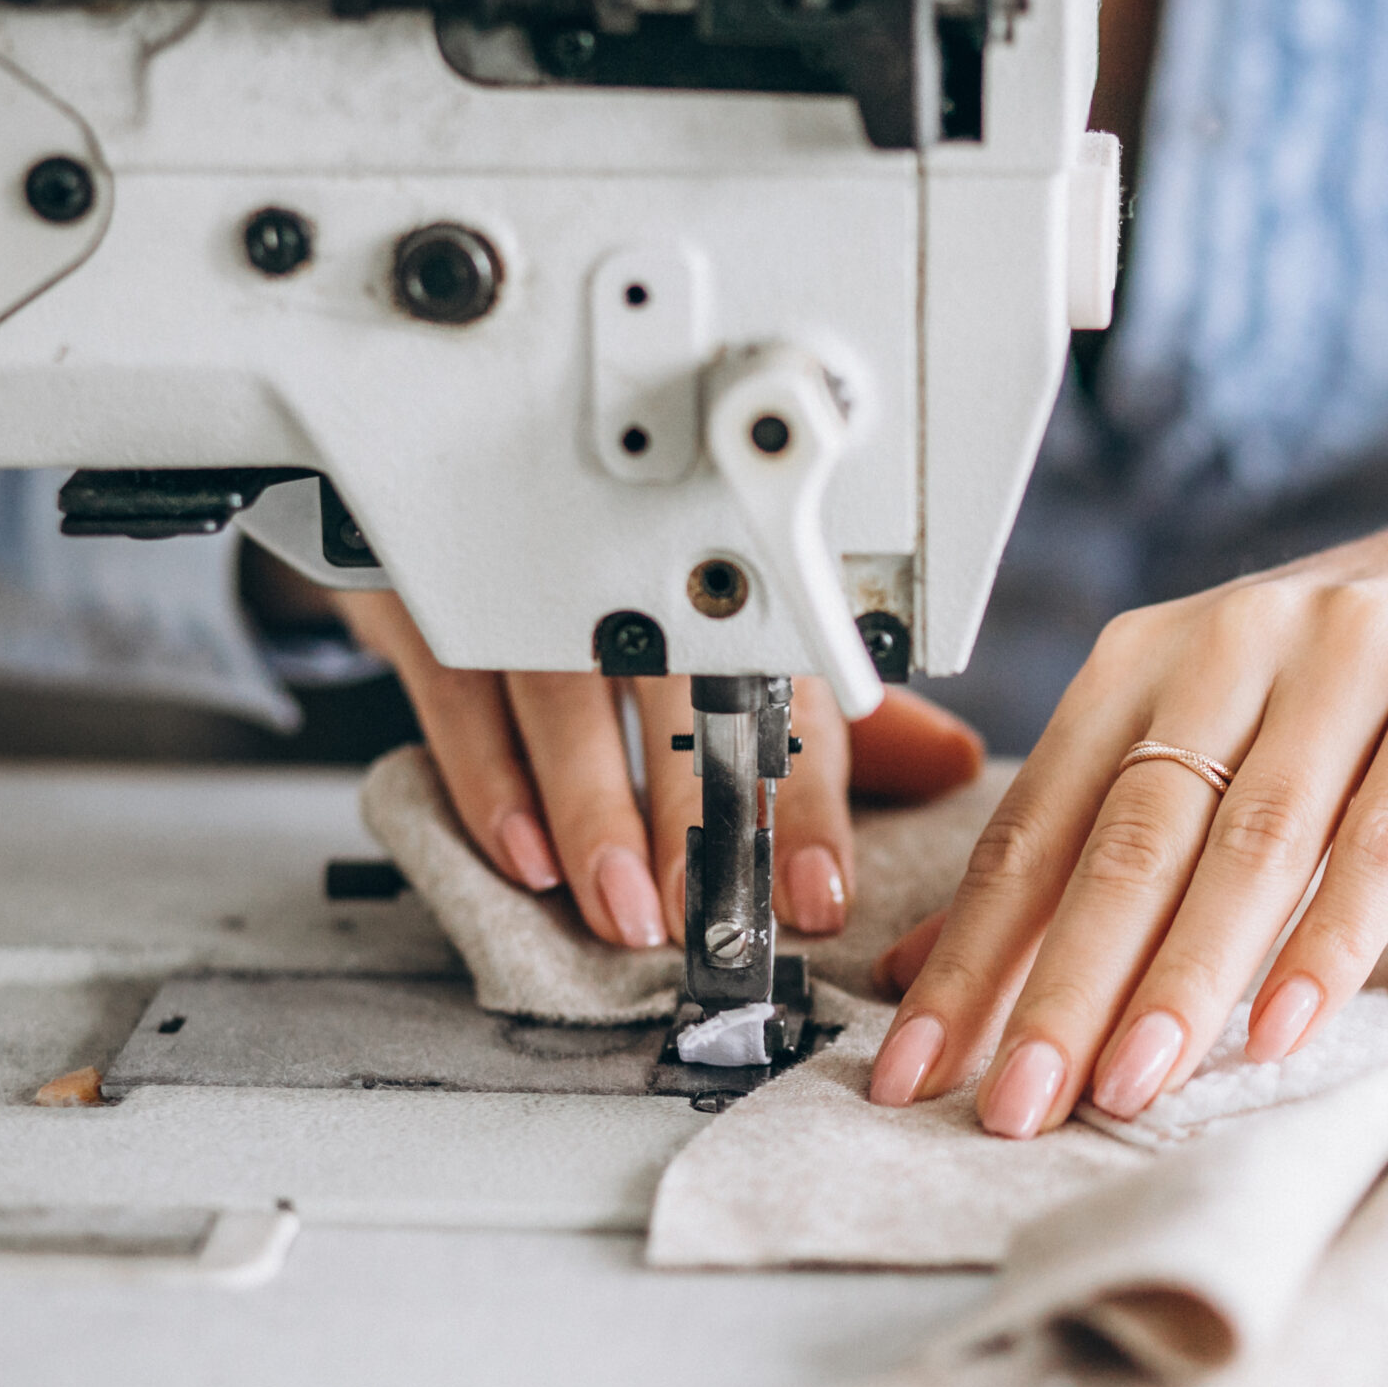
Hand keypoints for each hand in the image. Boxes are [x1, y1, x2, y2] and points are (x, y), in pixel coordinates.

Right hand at [337, 592, 984, 946]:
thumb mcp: (737, 638)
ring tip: (620, 908)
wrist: (465, 472)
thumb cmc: (626, 582)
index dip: (805, 802)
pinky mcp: (432, 592)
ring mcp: (528, 580)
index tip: (818, 892)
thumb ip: (842, 717)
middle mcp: (636, 577)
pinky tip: (523, 857)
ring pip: (566, 691)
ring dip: (593, 811)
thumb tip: (955, 765)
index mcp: (728, 591)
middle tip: (706, 914)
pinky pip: (459, 688)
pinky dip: (489, 780)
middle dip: (698, 815)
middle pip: (679, 691)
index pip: (786, 697)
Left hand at [864, 483, 1387, 1133]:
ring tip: (1132, 1086)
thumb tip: (931, 971)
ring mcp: (1351, 652)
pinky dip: (1330, 939)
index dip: (969, 952)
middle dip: (1061, 985)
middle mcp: (1233, 640)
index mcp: (1145, 657)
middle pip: (1130, 838)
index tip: (916, 1068)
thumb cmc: (1355, 684)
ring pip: (1250, 841)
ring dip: (1185, 978)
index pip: (1036, 824)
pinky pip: (1386, 832)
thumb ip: (1090, 846)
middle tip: (1017, 1103)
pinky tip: (1285, 1026)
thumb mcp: (1213, 738)